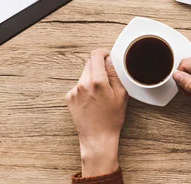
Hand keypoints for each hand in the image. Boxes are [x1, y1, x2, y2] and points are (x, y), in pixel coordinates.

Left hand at [66, 49, 127, 176]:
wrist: (97, 138)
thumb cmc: (112, 118)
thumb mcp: (121, 94)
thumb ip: (115, 74)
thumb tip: (110, 59)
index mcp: (97, 81)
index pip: (96, 55)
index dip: (103, 53)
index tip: (108, 57)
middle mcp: (83, 83)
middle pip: (90, 63)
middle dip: (99, 67)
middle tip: (108, 79)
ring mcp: (74, 91)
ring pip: (85, 74)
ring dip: (92, 78)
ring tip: (100, 93)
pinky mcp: (69, 97)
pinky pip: (79, 85)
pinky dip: (86, 88)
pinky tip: (93, 100)